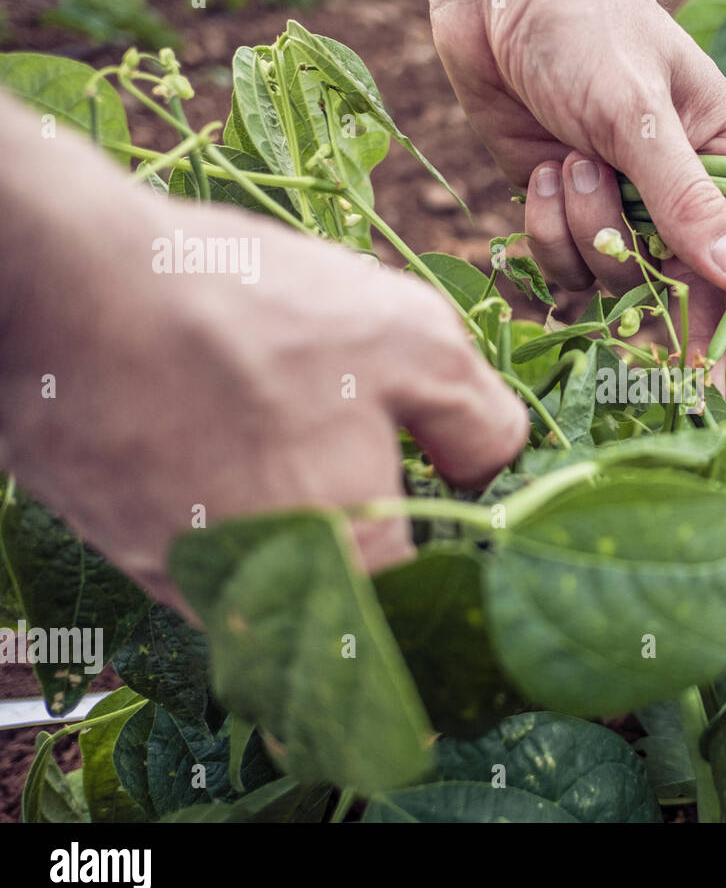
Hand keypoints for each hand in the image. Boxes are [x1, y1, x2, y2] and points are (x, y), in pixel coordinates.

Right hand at [0, 97, 526, 618]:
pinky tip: (221, 430)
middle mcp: (264, 603)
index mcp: (351, 569)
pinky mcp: (120, 545)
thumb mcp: (418, 342)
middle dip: (369, 535)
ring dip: (293, 523)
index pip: (427, 601)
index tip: (443, 501)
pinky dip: (225, 502)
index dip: (451, 556)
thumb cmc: (255, 313)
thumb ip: (481, 425)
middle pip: (346, 594)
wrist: (69, 285)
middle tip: (359, 453)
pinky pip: (203, 546)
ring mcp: (182, 580)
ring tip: (279, 429)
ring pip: (271, 574)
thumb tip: (493, 472)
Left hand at [410, 0, 725, 366]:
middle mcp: (686, 192)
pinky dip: (549, 231)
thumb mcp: (641, 115)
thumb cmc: (587, 29)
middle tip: (665, 361)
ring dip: (592, 234)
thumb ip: (690, 201)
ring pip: (624, 278)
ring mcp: (626, 208)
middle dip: (673, 306)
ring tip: (572, 165)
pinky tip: (541, 173)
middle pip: (700, 285)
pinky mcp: (569, 216)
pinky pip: (568, 266)